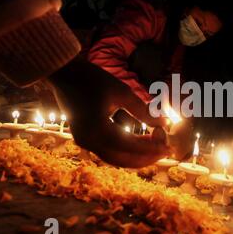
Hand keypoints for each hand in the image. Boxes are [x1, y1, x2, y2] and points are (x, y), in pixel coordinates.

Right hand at [46, 57, 168, 167]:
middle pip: (123, 159)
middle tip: (166, 149)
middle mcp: (89, 141)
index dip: (151, 148)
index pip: (129, 147)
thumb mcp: (122, 92)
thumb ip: (143, 110)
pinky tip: (142, 142)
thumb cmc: (92, 79)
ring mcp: (85, 142)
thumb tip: (164, 123)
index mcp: (97, 130)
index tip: (169, 147)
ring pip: (116, 158)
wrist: (63, 73)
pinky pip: (109, 151)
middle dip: (147, 157)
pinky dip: (127, 150)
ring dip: (137, 155)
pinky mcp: (85, 138)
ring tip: (157, 146)